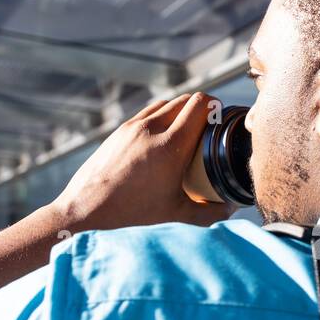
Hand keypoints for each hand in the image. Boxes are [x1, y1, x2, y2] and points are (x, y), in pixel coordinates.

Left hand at [50, 92, 235, 233]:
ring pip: (164, 104)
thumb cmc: (132, 218)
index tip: (223, 118)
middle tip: (210, 128)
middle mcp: (150, 130)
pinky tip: (163, 138)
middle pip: (184, 101)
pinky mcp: (118, 133)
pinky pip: (146, 114)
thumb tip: (233, 207)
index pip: (200, 105)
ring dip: (179, 112)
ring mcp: (131, 128)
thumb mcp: (179, 217)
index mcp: (170, 147)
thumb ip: (212, 212)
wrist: (85, 214)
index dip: (216, 106)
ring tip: (188, 132)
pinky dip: (160, 118)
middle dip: (201, 109)